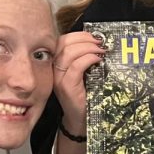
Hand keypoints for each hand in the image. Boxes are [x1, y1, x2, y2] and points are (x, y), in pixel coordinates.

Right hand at [52, 32, 105, 153]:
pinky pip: (76, 66)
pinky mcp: (66, 86)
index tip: (94, 36)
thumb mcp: (82, 72)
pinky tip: (98, 61)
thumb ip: (83, 57)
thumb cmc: (84, 94)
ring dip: (88, 47)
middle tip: (100, 43)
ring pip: (68, 53)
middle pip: (64, 43)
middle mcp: (53, 69)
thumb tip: (97, 42)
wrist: (80, 118)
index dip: (78, 35)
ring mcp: (58, 78)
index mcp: (55, 63)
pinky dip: (88, 59)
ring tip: (100, 51)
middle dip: (84, 38)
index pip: (62, 40)